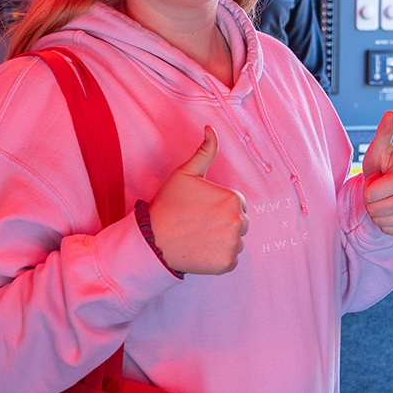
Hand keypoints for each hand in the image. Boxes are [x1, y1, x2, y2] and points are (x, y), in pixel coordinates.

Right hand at [148, 126, 247, 274]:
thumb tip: (211, 129)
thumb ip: (204, 152)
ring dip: (222, 240)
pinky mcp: (227, 264)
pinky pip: (230, 259)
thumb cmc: (168, 205)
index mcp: (233, 199)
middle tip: (198, 224)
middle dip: (223, 223)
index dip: (218, 206)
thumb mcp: (185, 173)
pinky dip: (218, 258)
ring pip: (235, 241)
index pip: (236, 203)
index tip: (200, 210)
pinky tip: (201, 250)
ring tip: (198, 236)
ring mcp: (233, 245)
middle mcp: (239, 222)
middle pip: (240, 222)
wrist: (153, 240)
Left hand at [362, 111, 392, 236]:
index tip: (377, 180)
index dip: (367, 188)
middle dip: (371, 202)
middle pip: (374, 211)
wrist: (391, 188)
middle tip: (379, 192)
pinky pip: (389, 232)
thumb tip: (390, 113)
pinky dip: (386, 224)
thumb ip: (383, 134)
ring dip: (377, 213)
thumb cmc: (381, 169)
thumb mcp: (378, 152)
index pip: (370, 195)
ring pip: (380, 223)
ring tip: (384, 200)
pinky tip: (391, 211)